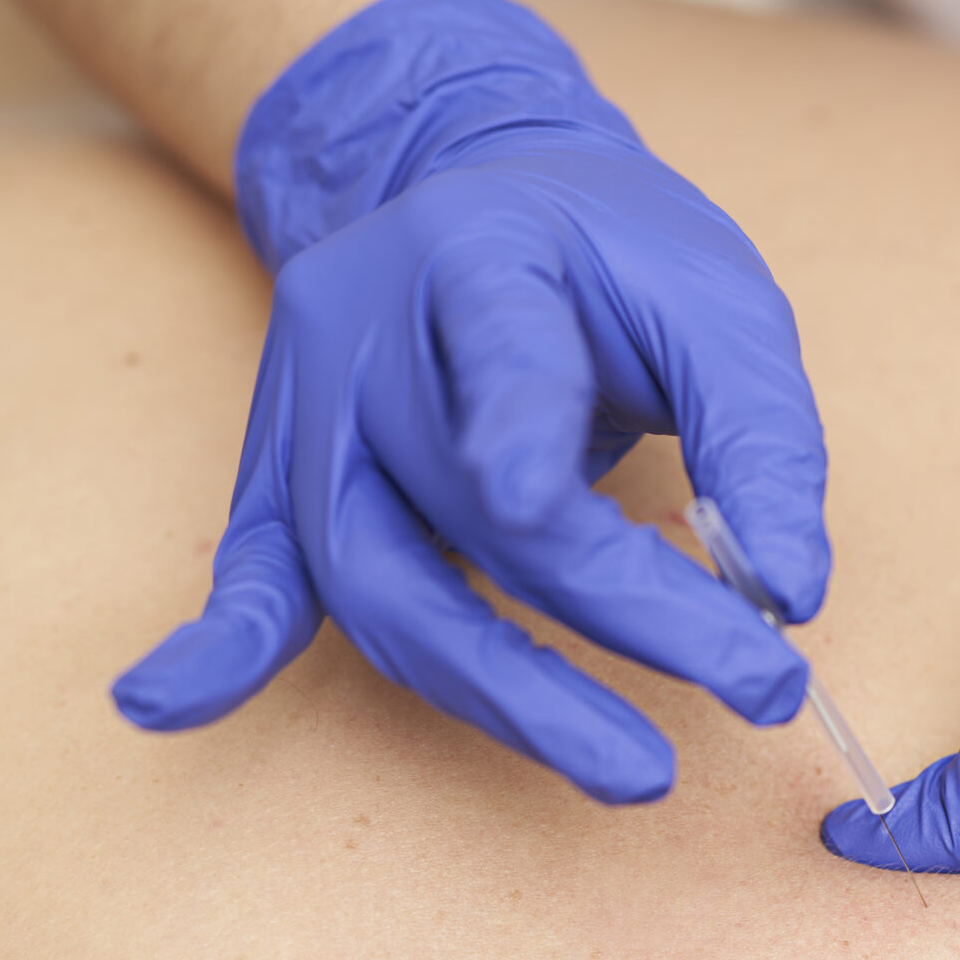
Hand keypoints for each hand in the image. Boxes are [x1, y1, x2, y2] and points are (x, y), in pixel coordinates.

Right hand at [112, 0, 829, 801]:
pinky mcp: (281, 476)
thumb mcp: (714, 297)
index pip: (505, 348)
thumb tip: (791, 595)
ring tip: (630, 769)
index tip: (554, 505)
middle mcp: (369, 329)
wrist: (471, 190)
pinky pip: (250, 571)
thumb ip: (760, 433)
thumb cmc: (607, 256)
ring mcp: (308, 409)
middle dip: (618, 612)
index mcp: (481, 250)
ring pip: (372, 573)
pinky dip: (217, 649)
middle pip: (469, 504)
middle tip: (757, 687)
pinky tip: (169, 707)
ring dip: (497, 689)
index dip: (524, 429)